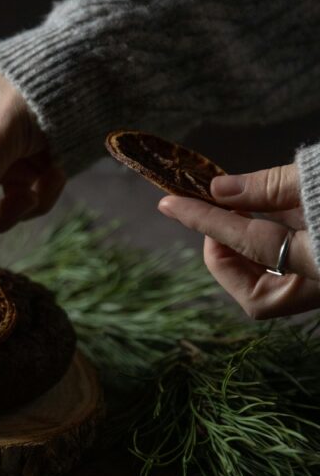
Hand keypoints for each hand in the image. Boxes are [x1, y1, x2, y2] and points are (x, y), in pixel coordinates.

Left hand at [158, 162, 319, 318]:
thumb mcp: (317, 181)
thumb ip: (269, 188)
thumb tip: (218, 190)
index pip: (248, 244)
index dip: (205, 220)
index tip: (171, 204)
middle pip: (256, 295)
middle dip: (224, 256)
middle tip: (212, 216)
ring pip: (270, 286)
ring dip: (243, 252)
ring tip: (234, 211)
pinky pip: (287, 268)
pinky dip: (267, 246)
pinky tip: (259, 215)